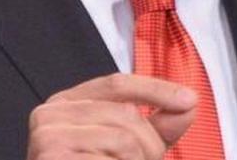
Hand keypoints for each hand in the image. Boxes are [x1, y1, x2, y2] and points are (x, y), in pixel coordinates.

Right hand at [26, 73, 197, 158]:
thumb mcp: (128, 148)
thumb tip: (187, 105)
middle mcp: (51, 114)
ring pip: (123, 140)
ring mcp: (47, 138)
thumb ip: (156, 127)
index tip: (189, 100)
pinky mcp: (51, 158)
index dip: (156, 90)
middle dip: (149, 144)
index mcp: (68, 103)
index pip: (116, 84)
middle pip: (126, 114)